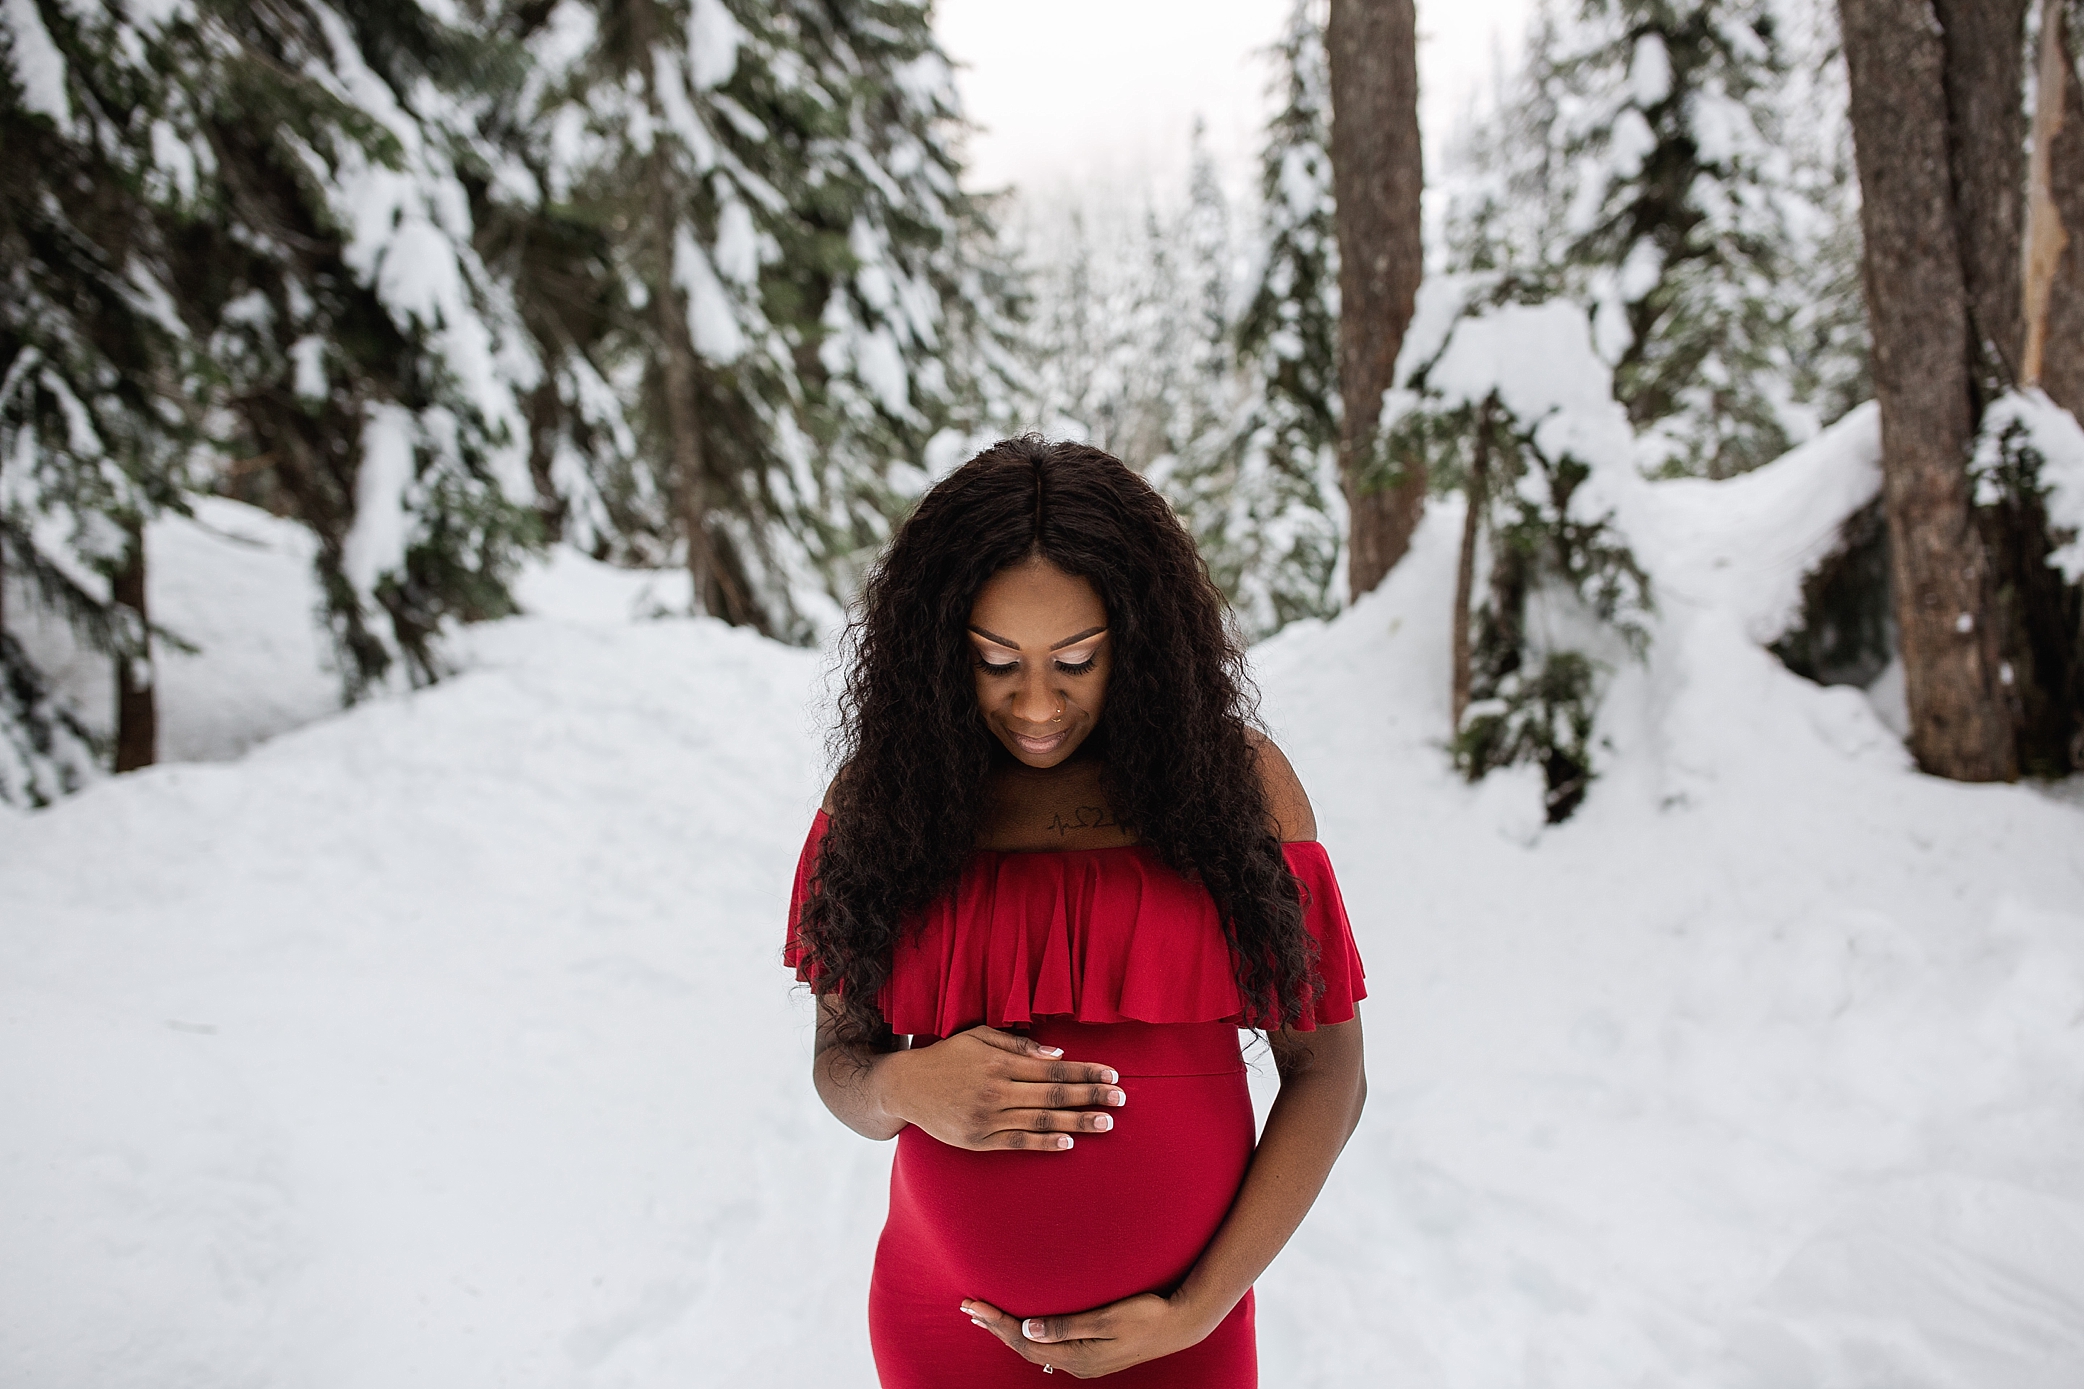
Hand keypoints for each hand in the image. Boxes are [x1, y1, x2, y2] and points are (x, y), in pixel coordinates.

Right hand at [882, 1025, 1123, 1151]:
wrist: (906, 1087)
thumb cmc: (947, 1057)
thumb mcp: (979, 1037)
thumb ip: (1018, 1044)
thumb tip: (1057, 1054)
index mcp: (999, 1063)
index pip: (1053, 1069)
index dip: (1084, 1072)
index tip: (1112, 1075)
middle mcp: (996, 1090)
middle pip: (1053, 1095)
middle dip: (1090, 1096)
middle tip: (1121, 1099)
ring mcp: (987, 1118)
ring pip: (1041, 1121)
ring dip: (1077, 1123)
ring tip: (1106, 1123)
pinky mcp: (978, 1141)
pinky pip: (1018, 1142)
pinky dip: (1045, 1144)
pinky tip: (1068, 1144)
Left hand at [959, 1292, 1212, 1377]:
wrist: (1182, 1323)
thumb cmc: (1148, 1314)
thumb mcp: (1108, 1318)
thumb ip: (1067, 1325)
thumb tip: (1027, 1328)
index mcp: (1077, 1356)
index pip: (1023, 1341)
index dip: (996, 1323)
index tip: (974, 1305)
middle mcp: (1076, 1364)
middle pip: (1024, 1347)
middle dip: (995, 1327)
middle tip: (968, 1307)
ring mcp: (1084, 1361)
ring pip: (1035, 1348)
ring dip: (1008, 1331)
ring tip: (986, 1317)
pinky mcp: (1092, 1354)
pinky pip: (1049, 1346)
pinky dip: (1028, 1334)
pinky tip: (1024, 1326)